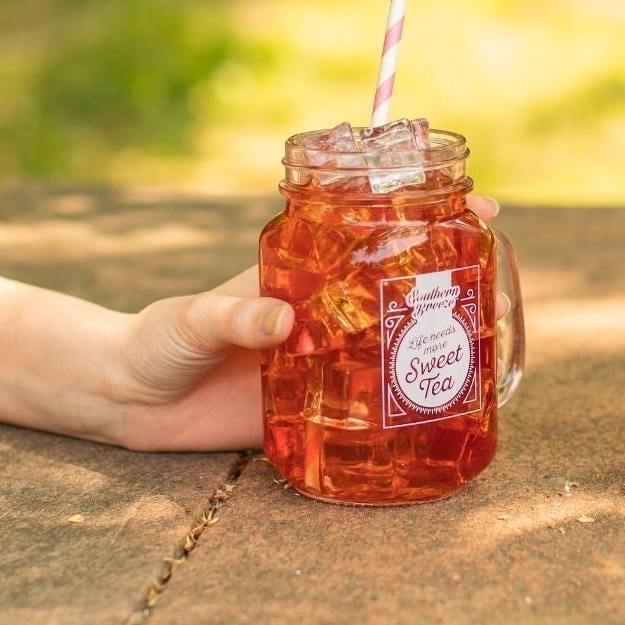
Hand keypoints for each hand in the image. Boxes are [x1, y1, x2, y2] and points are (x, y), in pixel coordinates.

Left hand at [104, 195, 502, 451]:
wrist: (126, 399)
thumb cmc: (156, 340)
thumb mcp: (191, 319)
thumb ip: (233, 317)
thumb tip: (283, 324)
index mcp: (303, 275)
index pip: (374, 235)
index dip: (429, 219)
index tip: (480, 209)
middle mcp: (323, 315)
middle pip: (402, 294)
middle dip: (455, 290)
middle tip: (497, 296)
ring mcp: (322, 363)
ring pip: (395, 350)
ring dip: (440, 349)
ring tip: (486, 351)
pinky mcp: (313, 411)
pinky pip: (368, 412)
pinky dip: (405, 410)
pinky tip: (440, 414)